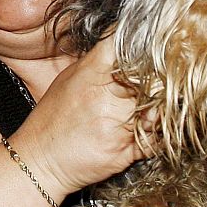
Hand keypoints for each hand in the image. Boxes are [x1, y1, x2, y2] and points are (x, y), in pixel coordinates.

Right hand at [14, 36, 150, 199]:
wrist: (39, 161)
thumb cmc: (51, 121)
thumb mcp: (68, 79)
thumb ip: (97, 62)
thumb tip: (122, 46)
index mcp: (90, 73)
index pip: (128, 47)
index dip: (143, 44)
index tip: (152, 46)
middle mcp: (106, 97)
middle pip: (151, 76)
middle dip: (160, 76)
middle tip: (167, 76)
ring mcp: (118, 125)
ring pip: (159, 107)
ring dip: (163, 104)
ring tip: (159, 103)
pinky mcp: (126, 150)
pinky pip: (157, 137)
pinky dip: (159, 132)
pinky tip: (152, 126)